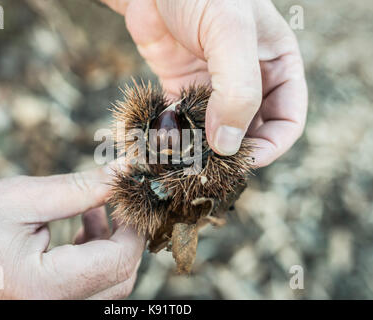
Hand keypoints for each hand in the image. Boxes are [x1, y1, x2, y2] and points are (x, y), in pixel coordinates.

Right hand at [0, 164, 144, 298]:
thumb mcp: (19, 200)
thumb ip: (77, 189)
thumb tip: (121, 173)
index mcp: (48, 289)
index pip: (120, 261)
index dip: (134, 226)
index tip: (129, 196)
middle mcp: (55, 312)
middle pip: (120, 279)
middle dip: (125, 237)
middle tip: (114, 202)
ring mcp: (50, 314)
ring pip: (107, 288)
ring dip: (110, 249)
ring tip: (93, 212)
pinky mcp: (46, 308)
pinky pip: (87, 291)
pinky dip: (93, 261)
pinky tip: (80, 232)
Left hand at [102, 0, 307, 166]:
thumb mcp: (231, 33)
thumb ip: (238, 89)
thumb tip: (229, 145)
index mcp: (276, 65)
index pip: (287, 119)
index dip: (271, 146)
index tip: (244, 160)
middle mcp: (248, 81)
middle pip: (251, 131)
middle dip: (234, 152)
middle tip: (211, 166)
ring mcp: (214, 87)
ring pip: (217, 132)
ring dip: (204, 149)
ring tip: (186, 159)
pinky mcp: (183, 89)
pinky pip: (186, 122)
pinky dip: (178, 137)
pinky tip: (167, 143)